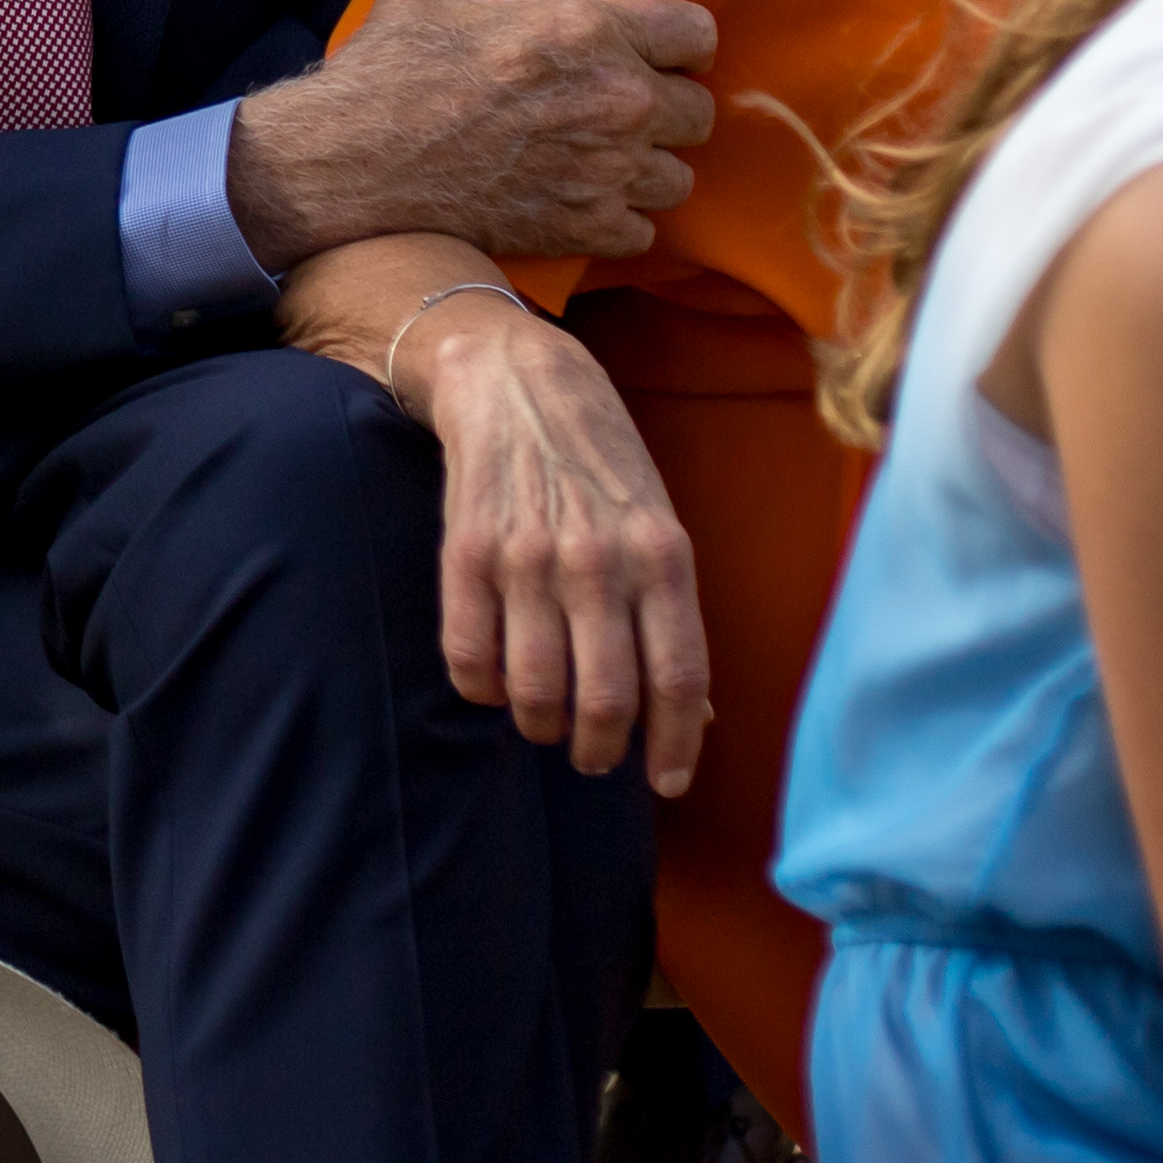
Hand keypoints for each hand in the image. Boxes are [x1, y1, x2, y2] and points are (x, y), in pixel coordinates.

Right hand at [224, 0, 715, 268]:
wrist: (355, 160)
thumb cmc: (394, 67)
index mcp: (590, 30)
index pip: (700, 34)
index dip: (677, 42)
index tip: (650, 51)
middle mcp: (615, 100)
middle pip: (699, 112)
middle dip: (664, 109)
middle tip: (619, 108)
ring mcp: (604, 170)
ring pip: (676, 176)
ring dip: (645, 169)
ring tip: (604, 159)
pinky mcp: (584, 225)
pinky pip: (642, 230)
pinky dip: (616, 220)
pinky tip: (580, 200)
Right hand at [396, 292, 709, 788]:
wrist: (517, 380)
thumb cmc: (601, 461)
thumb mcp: (660, 524)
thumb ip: (673, 615)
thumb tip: (697, 713)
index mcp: (662, 555)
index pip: (678, 677)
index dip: (675, 744)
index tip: (667, 782)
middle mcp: (598, 561)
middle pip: (606, 697)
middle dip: (601, 750)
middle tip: (594, 758)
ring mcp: (527, 558)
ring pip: (535, 689)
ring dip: (541, 726)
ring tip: (545, 725)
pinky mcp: (465, 552)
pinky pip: (470, 656)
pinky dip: (482, 690)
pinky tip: (493, 684)